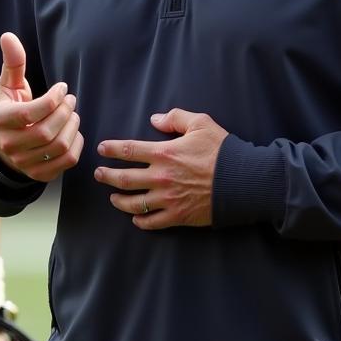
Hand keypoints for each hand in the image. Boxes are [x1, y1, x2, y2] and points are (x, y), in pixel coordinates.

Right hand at [0, 32, 81, 180]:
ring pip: (58, 147)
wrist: (2, 146)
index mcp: (1, 121)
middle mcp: (10, 146)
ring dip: (73, 126)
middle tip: (71, 99)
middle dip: (66, 112)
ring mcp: (24, 163)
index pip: (30, 113)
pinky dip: (76, 144)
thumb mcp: (8, 86)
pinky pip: (66, 162)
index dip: (53, 99)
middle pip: (47, 132)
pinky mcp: (39, 174)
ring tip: (73, 113)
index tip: (63, 87)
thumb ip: (12, 62)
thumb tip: (8, 36)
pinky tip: (74, 131)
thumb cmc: (10, 109)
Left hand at [93, 108, 227, 228]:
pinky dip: (141, 221)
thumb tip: (154, 119)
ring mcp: (168, 199)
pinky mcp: (178, 215)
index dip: (111, 149)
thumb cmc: (222, 150)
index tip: (101, 149)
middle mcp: (161, 177)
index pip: (128, 150)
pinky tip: (136, 219)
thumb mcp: (201, 123)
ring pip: (134, 203)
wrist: (242, 180)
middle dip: (107, 176)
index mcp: (164, 153)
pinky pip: (152, 222)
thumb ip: (175, 118)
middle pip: (124, 179)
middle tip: (98, 174)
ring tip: (112, 198)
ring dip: (119, 201)